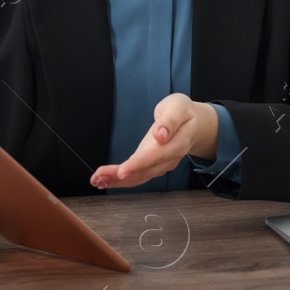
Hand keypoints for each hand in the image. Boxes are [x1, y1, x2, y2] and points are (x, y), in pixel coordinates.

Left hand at [91, 94, 218, 189]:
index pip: (157, 157)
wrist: (194, 124)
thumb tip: (160, 135)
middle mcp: (169, 159)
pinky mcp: (151, 165)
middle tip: (98, 177)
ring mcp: (160, 165)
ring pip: (138, 177)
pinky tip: (103, 180)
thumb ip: (170, 121)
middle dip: (119, 176)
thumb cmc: (184, 113)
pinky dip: (119, 180)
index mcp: (177, 144)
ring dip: (116, 181)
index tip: (122, 170)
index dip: (139, 164)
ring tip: (96, 180)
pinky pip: (136, 176)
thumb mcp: (179, 107)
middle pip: (144, 171)